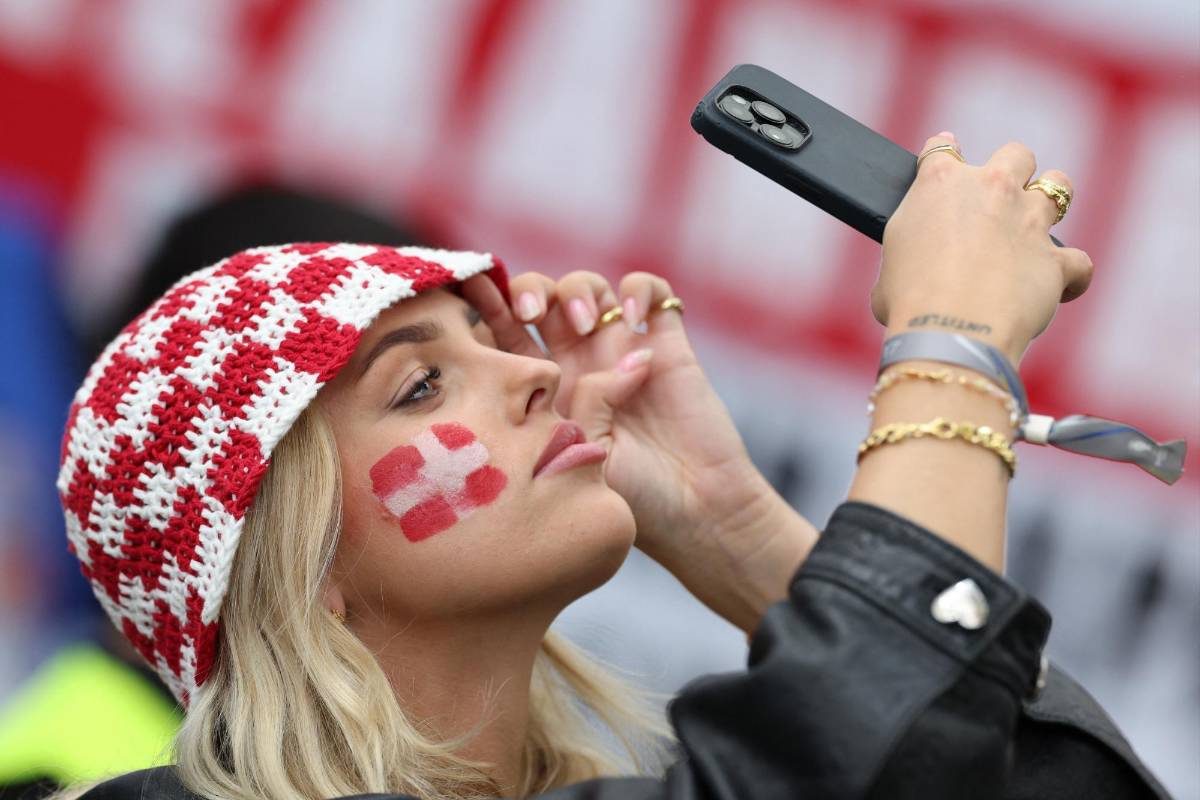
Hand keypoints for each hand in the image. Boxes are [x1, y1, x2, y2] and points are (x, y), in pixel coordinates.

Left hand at [462, 270, 816, 631]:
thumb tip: (603, 365)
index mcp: (544, 389)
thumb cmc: (634, 497)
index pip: (501, 334)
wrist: (699, 509)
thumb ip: (581, 401)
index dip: (483, 306)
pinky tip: (636, 320)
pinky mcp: (666, 342)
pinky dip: (639, 291)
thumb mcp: (585, 452)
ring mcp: (621, 349)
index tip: (470, 290)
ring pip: (587, 286)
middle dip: (528, 291)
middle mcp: (578, 363)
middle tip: (532, 314)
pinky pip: (651, 291)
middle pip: (539, 297)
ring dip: (579, 290)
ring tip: (587, 324)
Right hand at [872, 133, 1095, 363]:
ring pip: (1059, 186)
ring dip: (1051, 202)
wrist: (951, 330)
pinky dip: (1071, 276)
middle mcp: (990, 189)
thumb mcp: (891, 263)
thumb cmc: (908, 301)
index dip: (943, 153)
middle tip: (999, 200)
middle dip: (1012, 170)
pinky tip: (1060, 290)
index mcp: (939, 184)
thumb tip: (915, 266)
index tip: (946, 160)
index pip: (941, 149)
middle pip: (1015, 154)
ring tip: (1038, 226)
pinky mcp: (1056, 260)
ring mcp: (1028, 220)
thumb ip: (911, 247)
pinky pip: (1079, 262)